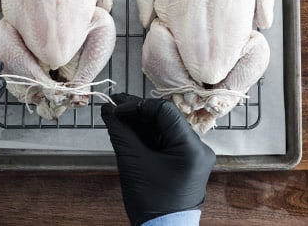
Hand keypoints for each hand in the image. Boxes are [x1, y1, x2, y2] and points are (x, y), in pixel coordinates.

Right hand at [101, 93, 215, 225]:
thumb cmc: (150, 202)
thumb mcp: (133, 163)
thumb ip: (121, 132)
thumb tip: (108, 111)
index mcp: (191, 147)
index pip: (165, 111)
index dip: (138, 105)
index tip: (116, 108)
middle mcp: (198, 148)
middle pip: (165, 119)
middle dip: (137, 112)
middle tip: (113, 106)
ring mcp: (194, 155)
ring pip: (165, 129)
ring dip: (141, 123)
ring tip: (116, 116)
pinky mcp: (186, 162)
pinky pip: (166, 142)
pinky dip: (148, 136)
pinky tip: (128, 129)